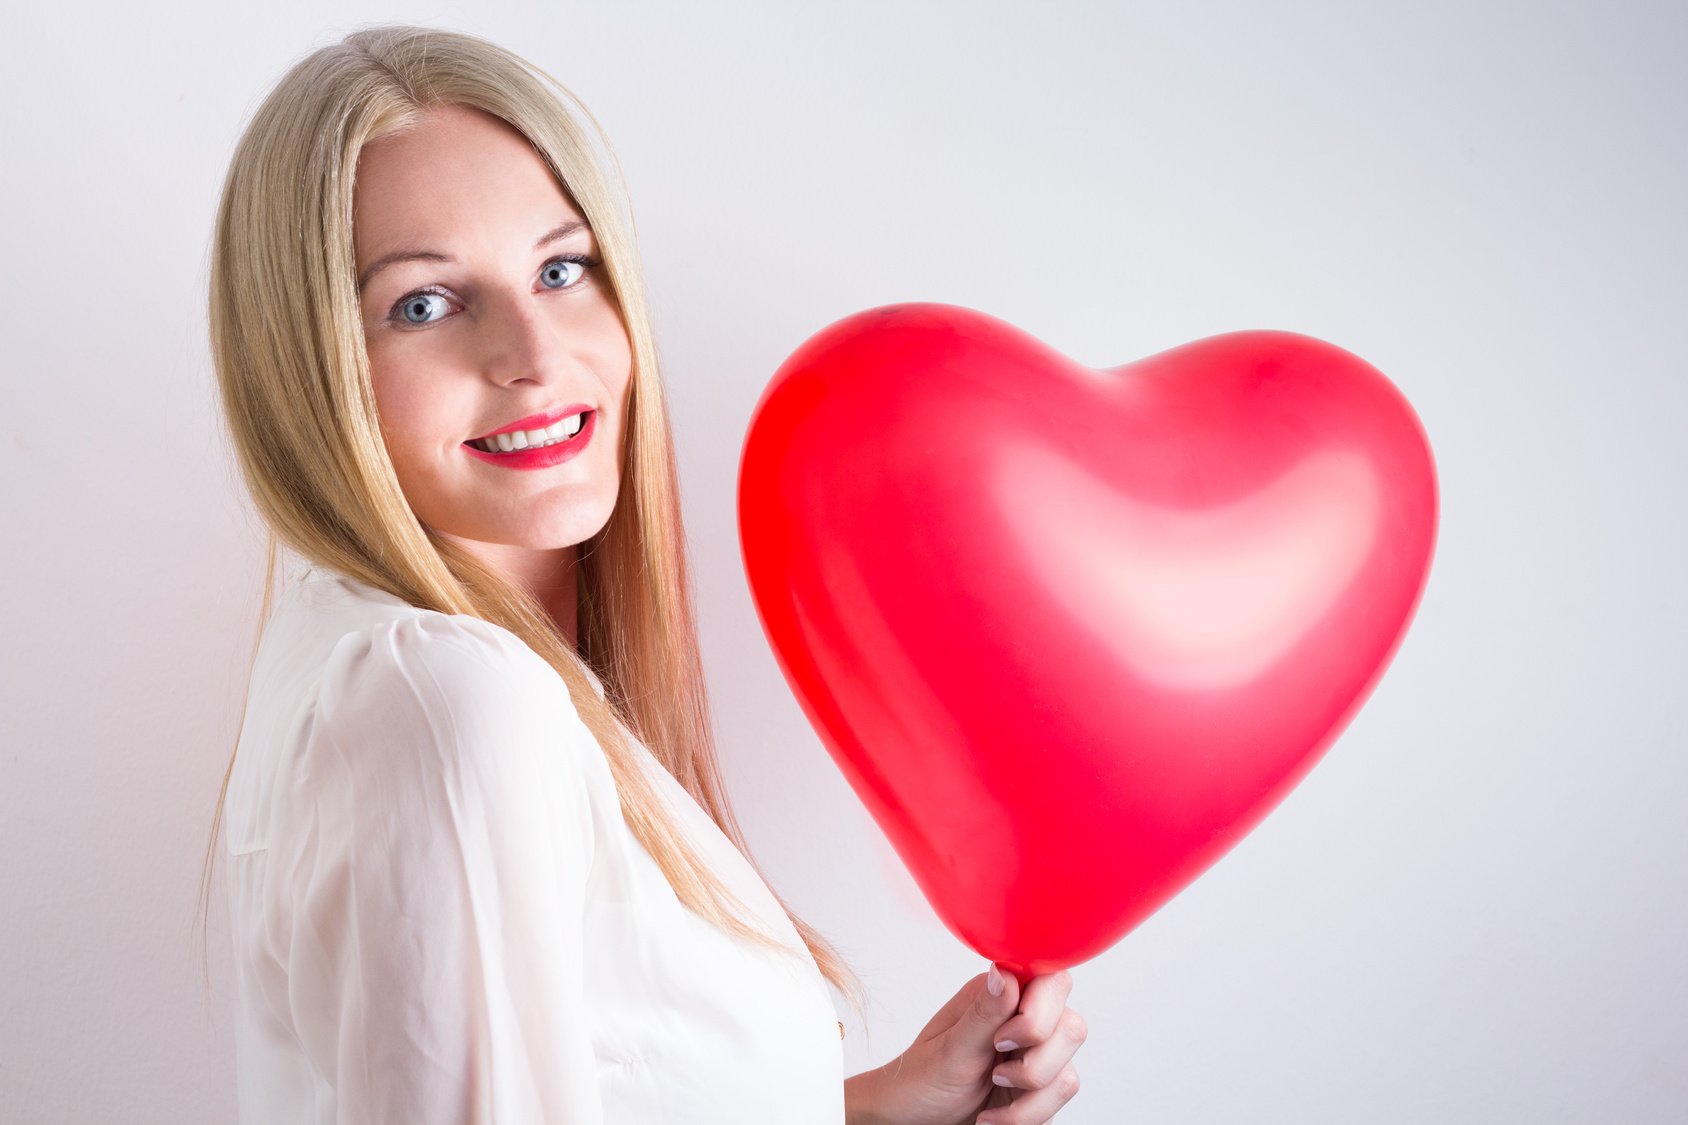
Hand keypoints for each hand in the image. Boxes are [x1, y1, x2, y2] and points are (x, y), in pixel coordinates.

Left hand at [846, 963, 1085, 1124]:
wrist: (916, 1120)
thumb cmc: (921, 1079)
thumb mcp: (950, 1049)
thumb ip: (984, 1013)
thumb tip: (1004, 972)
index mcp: (998, 995)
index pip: (1051, 979)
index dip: (1041, 1010)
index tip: (1004, 1038)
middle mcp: (1022, 1020)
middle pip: (1071, 1027)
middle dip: (1036, 1062)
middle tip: (996, 1073)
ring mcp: (1035, 1056)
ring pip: (1069, 1070)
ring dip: (1030, 1096)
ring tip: (993, 1094)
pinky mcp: (1040, 1089)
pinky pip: (1058, 1101)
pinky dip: (1028, 1116)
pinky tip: (994, 1118)